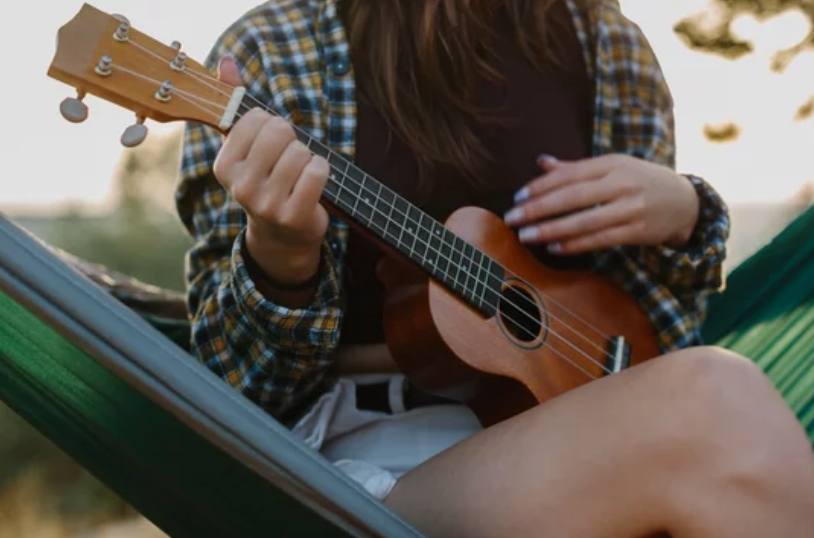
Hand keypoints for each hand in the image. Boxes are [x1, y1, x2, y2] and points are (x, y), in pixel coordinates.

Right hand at [213, 56, 329, 284]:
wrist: (283, 234)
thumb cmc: (267, 180)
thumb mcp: (247, 146)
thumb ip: (237, 104)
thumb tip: (225, 62)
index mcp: (224, 166)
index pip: (256, 119)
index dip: (271, 127)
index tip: (269, 148)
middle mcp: (240, 187)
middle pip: (280, 132)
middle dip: (292, 140)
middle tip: (288, 161)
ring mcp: (266, 204)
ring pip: (300, 152)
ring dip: (308, 158)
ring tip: (300, 175)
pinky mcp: (293, 215)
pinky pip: (318, 170)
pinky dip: (322, 170)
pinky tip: (313, 183)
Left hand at [503, 154, 698, 254]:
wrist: (686, 202)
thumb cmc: (640, 181)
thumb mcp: (613, 167)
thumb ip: (576, 168)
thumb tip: (540, 162)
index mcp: (612, 163)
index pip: (570, 174)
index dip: (541, 186)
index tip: (517, 197)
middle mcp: (622, 183)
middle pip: (573, 197)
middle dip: (538, 209)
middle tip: (512, 218)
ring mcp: (631, 208)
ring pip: (585, 221)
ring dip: (551, 230)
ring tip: (526, 236)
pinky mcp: (638, 231)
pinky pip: (600, 239)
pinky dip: (575, 244)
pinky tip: (553, 247)